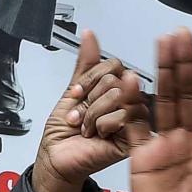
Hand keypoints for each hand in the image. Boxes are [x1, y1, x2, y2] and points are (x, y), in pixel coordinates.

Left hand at [30, 32, 146, 191]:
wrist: (56, 156)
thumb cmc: (64, 129)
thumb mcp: (73, 90)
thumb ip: (86, 64)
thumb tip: (90, 35)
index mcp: (117, 89)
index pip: (114, 67)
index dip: (90, 78)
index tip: (77, 93)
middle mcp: (129, 103)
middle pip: (116, 81)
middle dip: (90, 99)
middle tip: (81, 115)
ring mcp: (134, 120)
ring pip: (119, 96)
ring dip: (93, 113)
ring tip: (87, 126)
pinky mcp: (135, 138)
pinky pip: (124, 116)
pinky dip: (102, 124)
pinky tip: (98, 135)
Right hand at [130, 30, 191, 191]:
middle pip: (187, 95)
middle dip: (185, 65)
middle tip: (181, 34)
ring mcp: (166, 146)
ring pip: (164, 102)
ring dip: (162, 73)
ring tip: (161, 43)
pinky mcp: (141, 157)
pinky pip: (137, 125)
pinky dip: (132, 104)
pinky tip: (130, 81)